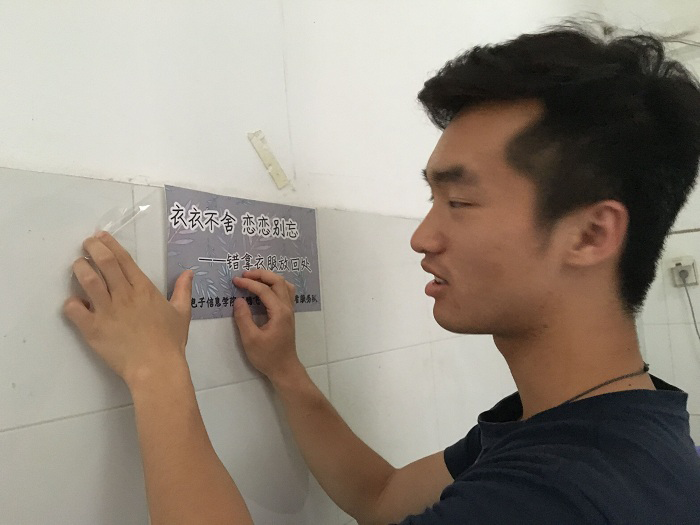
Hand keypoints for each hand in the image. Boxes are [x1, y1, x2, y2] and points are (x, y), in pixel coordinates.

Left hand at [63, 231, 193, 385]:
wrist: (156, 368)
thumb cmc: (170, 341)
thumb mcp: (182, 313)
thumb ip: (183, 290)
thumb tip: (188, 273)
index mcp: (144, 289)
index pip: (123, 259)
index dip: (110, 244)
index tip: (100, 236)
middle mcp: (124, 295)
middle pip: (104, 262)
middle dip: (92, 248)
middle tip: (86, 244)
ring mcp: (107, 311)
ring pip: (87, 280)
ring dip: (79, 268)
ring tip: (77, 265)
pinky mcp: (93, 329)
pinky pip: (74, 309)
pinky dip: (71, 303)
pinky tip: (74, 302)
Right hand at [232, 269, 300, 382]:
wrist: (284, 368)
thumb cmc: (267, 356)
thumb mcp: (250, 339)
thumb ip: (243, 318)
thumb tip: (238, 300)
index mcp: (279, 312)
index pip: (264, 290)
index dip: (249, 283)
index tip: (235, 281)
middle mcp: (287, 308)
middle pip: (278, 281)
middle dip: (261, 275)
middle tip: (244, 275)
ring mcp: (289, 311)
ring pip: (284, 285)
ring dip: (270, 278)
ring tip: (254, 279)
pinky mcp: (288, 315)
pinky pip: (285, 292)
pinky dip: (275, 286)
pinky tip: (265, 289)